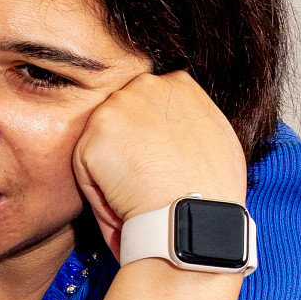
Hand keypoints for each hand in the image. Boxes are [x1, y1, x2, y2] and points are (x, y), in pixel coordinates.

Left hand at [73, 70, 245, 255]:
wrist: (196, 215)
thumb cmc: (214, 188)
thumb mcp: (216, 136)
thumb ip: (189, 120)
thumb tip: (172, 127)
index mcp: (178, 84)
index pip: (148, 105)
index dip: (148, 139)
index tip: (158, 164)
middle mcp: (145, 86)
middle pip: (120, 120)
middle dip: (126, 152)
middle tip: (146, 184)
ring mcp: (116, 108)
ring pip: (100, 145)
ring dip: (111, 174)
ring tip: (138, 197)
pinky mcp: (94, 135)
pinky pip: (85, 168)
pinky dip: (98, 193)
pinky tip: (123, 204)